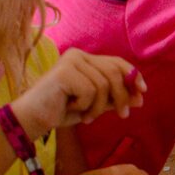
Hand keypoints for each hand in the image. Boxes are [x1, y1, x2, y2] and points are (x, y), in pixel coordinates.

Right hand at [9, 49, 145, 136]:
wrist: (32, 119)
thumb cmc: (61, 111)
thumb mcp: (94, 105)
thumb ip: (114, 98)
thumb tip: (140, 97)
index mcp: (85, 58)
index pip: (117, 62)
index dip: (133, 76)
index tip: (143, 92)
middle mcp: (78, 55)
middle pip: (114, 72)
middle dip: (122, 96)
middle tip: (123, 115)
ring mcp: (71, 61)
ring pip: (103, 84)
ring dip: (99, 106)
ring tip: (87, 117)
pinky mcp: (64, 71)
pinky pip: (89, 90)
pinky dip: (85, 105)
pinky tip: (71, 108)